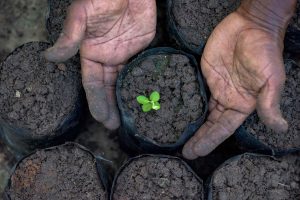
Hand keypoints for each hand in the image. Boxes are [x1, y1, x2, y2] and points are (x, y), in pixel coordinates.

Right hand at [44, 0, 155, 129]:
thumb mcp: (82, 17)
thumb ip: (70, 38)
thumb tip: (50, 58)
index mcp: (91, 54)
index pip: (92, 84)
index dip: (97, 101)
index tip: (102, 119)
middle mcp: (107, 57)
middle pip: (108, 87)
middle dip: (110, 106)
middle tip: (115, 126)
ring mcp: (124, 54)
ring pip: (123, 82)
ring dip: (125, 99)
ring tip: (130, 118)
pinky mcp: (141, 49)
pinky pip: (140, 70)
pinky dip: (141, 84)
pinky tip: (144, 97)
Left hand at [183, 0, 295, 158]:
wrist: (251, 25)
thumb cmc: (264, 51)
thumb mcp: (271, 79)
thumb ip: (269, 104)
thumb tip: (280, 128)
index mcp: (242, 105)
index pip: (222, 129)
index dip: (209, 141)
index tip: (195, 153)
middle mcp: (227, 99)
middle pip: (210, 124)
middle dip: (198, 138)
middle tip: (184, 152)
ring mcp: (215, 87)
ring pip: (201, 111)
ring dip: (191, 124)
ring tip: (177, 136)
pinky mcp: (205, 74)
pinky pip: (194, 92)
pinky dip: (186, 103)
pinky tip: (176, 111)